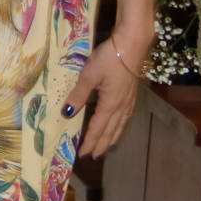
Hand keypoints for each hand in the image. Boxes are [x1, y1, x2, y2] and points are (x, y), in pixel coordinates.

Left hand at [63, 37, 146, 157]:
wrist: (132, 44)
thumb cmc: (109, 58)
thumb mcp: (89, 75)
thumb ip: (78, 94)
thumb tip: (67, 113)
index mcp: (110, 104)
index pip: (98, 129)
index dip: (90, 142)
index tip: (83, 154)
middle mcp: (122, 107)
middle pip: (111, 131)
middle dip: (102, 144)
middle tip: (94, 156)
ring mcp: (129, 100)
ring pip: (120, 125)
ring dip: (112, 137)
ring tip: (107, 146)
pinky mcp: (132, 93)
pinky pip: (126, 117)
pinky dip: (120, 126)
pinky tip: (119, 124)